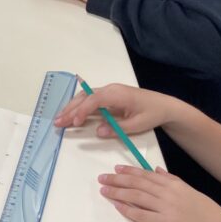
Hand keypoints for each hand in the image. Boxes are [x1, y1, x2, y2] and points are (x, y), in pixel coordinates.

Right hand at [55, 83, 173, 134]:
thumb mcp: (138, 125)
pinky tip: (70, 114)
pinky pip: (89, 98)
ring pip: (84, 96)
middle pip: (85, 97)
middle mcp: (110, 89)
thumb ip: (117, 129)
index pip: (94, 100)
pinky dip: (78, 106)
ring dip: (71, 107)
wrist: (163, 105)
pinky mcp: (108, 96)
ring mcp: (108, 91)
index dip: (82, 110)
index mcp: (117, 94)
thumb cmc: (152, 114)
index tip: (74, 122)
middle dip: (70, 109)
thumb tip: (98, 132)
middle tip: (57, 122)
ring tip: (59, 119)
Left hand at [98, 165, 220, 221]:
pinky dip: (129, 210)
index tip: (116, 169)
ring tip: (104, 190)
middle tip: (102, 178)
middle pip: (138, 184)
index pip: (147, 175)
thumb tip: (156, 169)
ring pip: (137, 197)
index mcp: (176, 185)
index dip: (130, 171)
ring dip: (118, 193)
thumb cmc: (209, 215)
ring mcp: (168, 209)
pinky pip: (143, 216)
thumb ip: (173, 181)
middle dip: (118, 180)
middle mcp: (170, 194)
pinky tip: (117, 206)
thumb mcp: (192, 192)